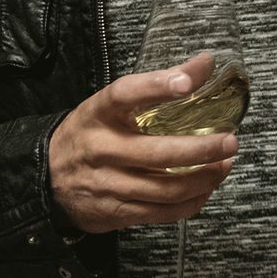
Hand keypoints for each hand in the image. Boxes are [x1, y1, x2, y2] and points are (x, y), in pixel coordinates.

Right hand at [48, 69, 238, 234]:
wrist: (46, 178)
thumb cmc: (89, 135)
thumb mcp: (106, 107)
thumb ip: (151, 89)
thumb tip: (202, 64)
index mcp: (97, 114)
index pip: (124, 94)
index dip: (156, 87)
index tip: (188, 81)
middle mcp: (101, 149)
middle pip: (157, 153)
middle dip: (201, 149)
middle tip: (229, 141)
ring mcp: (109, 184)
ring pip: (166, 188)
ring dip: (204, 178)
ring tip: (224, 164)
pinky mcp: (117, 212)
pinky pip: (163, 213)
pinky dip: (192, 202)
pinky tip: (206, 188)